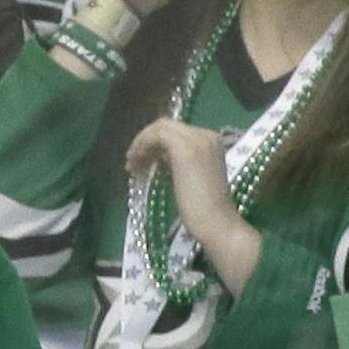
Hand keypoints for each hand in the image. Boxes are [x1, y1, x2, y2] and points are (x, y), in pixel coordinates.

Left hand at [127, 117, 261, 293]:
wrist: (217, 223)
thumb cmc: (205, 210)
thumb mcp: (191, 179)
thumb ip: (179, 163)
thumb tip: (159, 156)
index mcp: (211, 141)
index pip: (176, 132)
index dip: (154, 143)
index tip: (141, 162)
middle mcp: (205, 135)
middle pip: (166, 125)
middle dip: (145, 141)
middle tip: (132, 162)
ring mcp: (196, 139)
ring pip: (159, 128)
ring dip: (141, 144)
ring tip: (131, 165)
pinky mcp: (183, 148)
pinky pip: (156, 136)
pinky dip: (142, 147)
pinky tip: (136, 164)